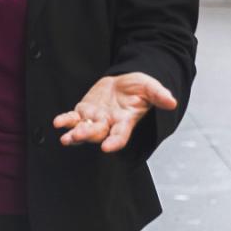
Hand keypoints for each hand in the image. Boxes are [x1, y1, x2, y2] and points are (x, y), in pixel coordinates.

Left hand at [54, 72, 177, 153]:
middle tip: (78, 136)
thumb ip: (159, 95)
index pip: (120, 136)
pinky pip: (73, 119)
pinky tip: (57, 123)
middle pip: (98, 134)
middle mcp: (109, 124)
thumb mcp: (150, 87)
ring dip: (74, 134)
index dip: (115, 142)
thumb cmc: (139, 87)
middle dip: (88, 135)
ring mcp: (95, 119)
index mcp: (125, 122)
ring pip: (83, 130)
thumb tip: (173, 103)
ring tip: (66, 137)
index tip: (108, 148)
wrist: (125, 82)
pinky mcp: (83, 111)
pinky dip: (65, 121)